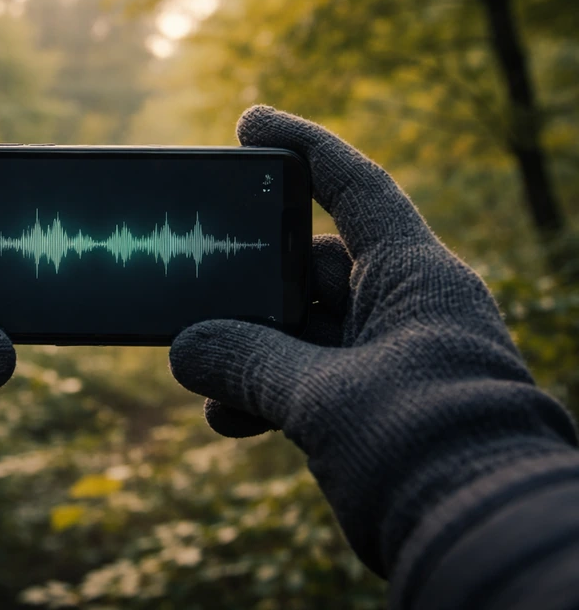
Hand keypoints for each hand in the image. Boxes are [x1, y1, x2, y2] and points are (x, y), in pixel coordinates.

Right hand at [169, 106, 576, 577]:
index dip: (304, 146)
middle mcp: (405, 307)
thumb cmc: (421, 447)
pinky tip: (228, 419)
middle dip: (251, 282)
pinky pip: (308, 378)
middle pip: (310, 266)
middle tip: (197, 286)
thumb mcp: (319, 395)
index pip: (356, 186)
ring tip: (200, 372)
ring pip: (302, 329)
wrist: (475, 535)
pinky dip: (266, 393)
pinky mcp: (375, 405)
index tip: (249, 124)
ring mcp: (389, 358)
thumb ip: (244, 363)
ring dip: (249, 350)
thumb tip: (183, 349)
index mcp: (414, 276)